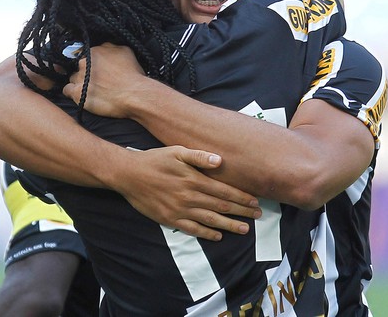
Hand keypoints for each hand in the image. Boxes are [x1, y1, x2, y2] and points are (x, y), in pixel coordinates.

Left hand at [63, 43, 143, 117]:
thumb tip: (105, 47)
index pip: (86, 55)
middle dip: (85, 72)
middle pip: (78, 66)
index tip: (97, 70)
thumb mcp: (126, 51)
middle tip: (96, 81)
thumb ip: (111, 47)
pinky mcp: (77, 92)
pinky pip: (67, 90)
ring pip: (72, 78)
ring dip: (79, 83)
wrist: (134, 94)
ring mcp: (79, 77)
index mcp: (95, 51)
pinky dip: (73, 93)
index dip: (91, 63)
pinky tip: (82, 96)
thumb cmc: (133, 75)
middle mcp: (84, 61)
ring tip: (91, 90)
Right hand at [117, 146, 261, 240]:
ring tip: (244, 229)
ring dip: (230, 225)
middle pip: (221, 206)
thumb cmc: (155, 160)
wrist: (129, 175)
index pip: (224, 190)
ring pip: (210, 220)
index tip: (255, 201)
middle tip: (258, 215)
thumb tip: (219, 160)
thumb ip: (199, 156)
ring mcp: (180, 210)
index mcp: (194, 179)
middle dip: (241, 211)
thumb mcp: (177, 151)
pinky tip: (218, 235)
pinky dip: (207, 233)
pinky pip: (193, 229)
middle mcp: (190, 196)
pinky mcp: (170, 219)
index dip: (242, 197)